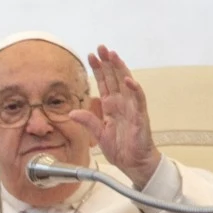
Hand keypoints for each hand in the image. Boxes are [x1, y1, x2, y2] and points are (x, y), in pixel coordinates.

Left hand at [69, 44, 161, 188]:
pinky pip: (139, 100)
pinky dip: (134, 89)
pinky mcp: (140, 117)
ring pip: (127, 84)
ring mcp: (132, 108)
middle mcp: (122, 104)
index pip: (104, 83)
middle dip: (108, 62)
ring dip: (120, 69)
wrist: (134, 164)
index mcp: (111, 106)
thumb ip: (88, 121)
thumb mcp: (98, 134)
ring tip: (113, 55)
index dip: (99, 69)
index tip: (91, 56)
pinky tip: (128, 79)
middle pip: (115, 78)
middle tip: (101, 47)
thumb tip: (72, 112)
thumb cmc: (121, 149)